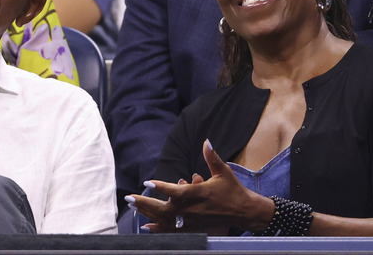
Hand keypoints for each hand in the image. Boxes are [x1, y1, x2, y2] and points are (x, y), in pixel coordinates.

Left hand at [127, 140, 269, 233]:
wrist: (244, 212)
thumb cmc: (232, 190)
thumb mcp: (223, 171)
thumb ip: (212, 157)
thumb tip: (206, 141)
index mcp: (200, 193)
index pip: (177, 191)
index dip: (162, 187)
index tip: (148, 182)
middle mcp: (194, 210)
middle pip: (165, 209)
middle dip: (145, 203)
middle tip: (129, 198)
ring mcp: (192, 221)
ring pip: (165, 220)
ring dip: (147, 213)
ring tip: (133, 206)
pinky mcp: (193, 228)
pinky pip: (172, 230)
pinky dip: (158, 228)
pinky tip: (146, 225)